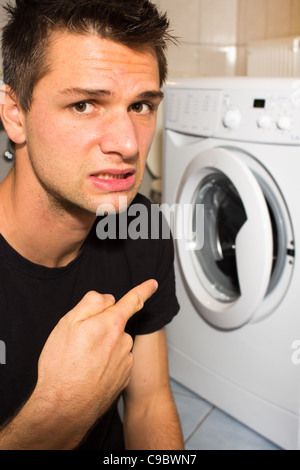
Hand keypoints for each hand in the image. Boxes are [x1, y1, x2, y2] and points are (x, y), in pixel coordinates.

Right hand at [32, 279, 157, 444]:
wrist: (64, 409)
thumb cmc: (62, 367)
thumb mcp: (67, 323)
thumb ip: (91, 303)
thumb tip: (107, 299)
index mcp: (111, 324)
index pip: (132, 301)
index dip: (143, 290)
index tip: (153, 284)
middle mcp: (123, 342)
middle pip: (116, 325)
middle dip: (102, 328)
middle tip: (79, 343)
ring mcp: (125, 362)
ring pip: (115, 345)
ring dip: (102, 348)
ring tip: (80, 362)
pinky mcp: (123, 379)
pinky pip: (115, 363)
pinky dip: (104, 365)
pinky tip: (88, 374)